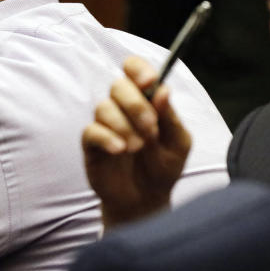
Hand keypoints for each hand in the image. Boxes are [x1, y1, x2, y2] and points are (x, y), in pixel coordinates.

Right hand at [81, 56, 190, 227]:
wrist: (148, 200)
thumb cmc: (164, 167)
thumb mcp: (178, 144)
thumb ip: (170, 117)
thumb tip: (162, 90)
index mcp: (145, 100)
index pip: (134, 69)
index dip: (138, 69)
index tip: (149, 81)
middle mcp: (122, 108)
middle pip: (118, 85)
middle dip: (136, 105)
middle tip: (150, 128)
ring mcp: (105, 125)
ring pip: (103, 107)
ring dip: (124, 126)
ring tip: (138, 147)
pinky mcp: (92, 145)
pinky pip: (91, 131)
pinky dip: (107, 138)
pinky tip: (120, 151)